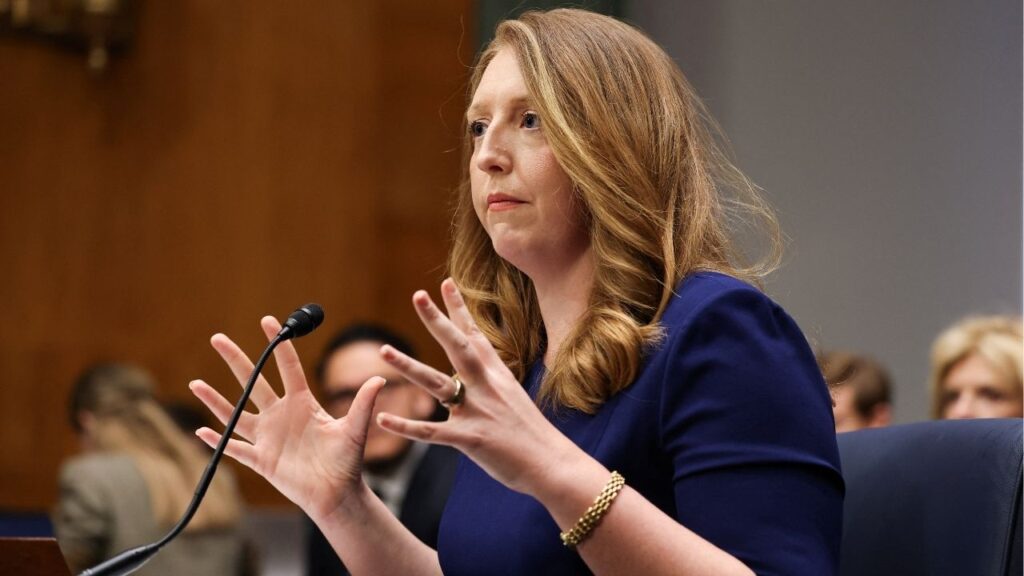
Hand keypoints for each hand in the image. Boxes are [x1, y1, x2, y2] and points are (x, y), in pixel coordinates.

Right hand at [189, 316, 382, 520]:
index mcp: (302, 403)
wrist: (337, 493)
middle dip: (236, 360)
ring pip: (235, 414)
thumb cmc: (347, 460)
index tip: (269, 321)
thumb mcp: (355, 429)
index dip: (278, 344)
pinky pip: (234, 449)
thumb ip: (363, 404)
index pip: (287, 367)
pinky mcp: (261, 459)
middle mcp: (280, 415)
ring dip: (215, 400)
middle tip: (218, 339)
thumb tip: (380, 379)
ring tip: (195, 383)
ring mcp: (268, 436)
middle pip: (253, 382)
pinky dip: (218, 441)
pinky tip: (200, 431)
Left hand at [376, 278, 582, 495]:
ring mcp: (478, 410)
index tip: (446, 283)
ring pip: (436, 383)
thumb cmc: (533, 434)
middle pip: (457, 346)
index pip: (475, 335)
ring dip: (408, 366)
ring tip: (384, 350)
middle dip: (436, 320)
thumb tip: (481, 370)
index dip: (459, 309)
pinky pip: (431, 431)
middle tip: (418, 295)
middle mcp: (486, 386)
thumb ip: (493, 383)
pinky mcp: (470, 438)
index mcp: (497, 375)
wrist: (553, 463)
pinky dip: (406, 426)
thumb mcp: (514, 398)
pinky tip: (384, 418)